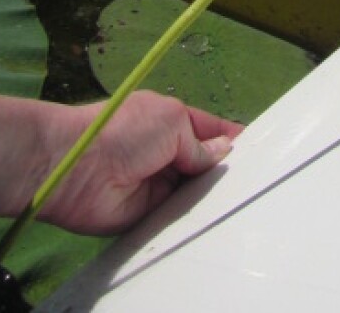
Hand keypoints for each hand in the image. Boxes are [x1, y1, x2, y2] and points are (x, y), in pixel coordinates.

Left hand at [37, 91, 242, 234]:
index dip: (232, 139)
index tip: (261, 148)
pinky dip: (193, 217)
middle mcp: (168, 153)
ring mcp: (159, 185)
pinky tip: (217, 219)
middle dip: (226, 171)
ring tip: (245, 198)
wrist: (78, 169)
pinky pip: (178, 217)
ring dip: (212, 195)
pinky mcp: (150, 215)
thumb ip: (199, 141)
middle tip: (259, 178)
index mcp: (173, 122)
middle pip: (206, 165)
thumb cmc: (124, 130)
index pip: (211, 130)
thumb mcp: (172, 120)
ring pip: (195, 192)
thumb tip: (222, 152)